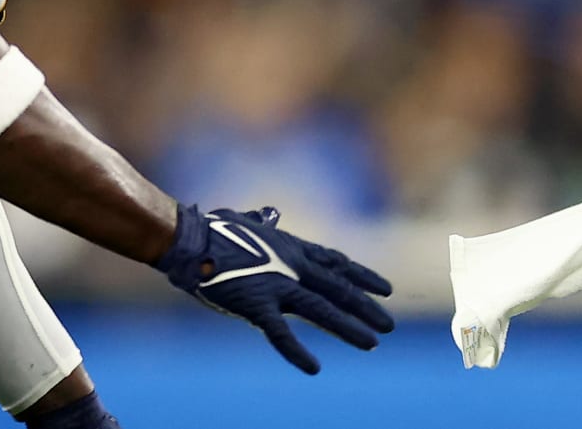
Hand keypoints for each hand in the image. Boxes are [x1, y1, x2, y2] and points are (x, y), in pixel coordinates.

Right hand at [157, 204, 393, 374]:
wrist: (192, 241)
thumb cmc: (215, 229)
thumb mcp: (248, 220)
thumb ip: (264, 220)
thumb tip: (271, 213)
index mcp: (293, 248)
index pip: (338, 264)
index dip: (363, 277)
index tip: (386, 289)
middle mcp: (293, 267)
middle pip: (338, 289)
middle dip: (365, 307)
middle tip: (389, 325)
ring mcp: (277, 286)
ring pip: (322, 309)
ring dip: (348, 327)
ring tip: (373, 343)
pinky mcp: (256, 305)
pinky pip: (279, 333)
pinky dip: (296, 351)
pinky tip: (314, 368)